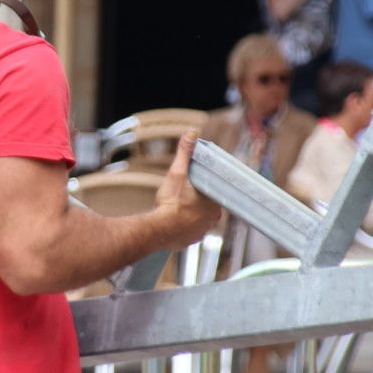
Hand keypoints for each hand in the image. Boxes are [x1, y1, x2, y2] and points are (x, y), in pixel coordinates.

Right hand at [154, 131, 221, 248]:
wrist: (157, 230)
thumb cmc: (170, 203)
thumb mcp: (177, 173)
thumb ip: (185, 153)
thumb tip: (192, 132)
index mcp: (214, 203)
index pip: (213, 191)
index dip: (203, 186)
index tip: (193, 184)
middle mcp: (212, 219)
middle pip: (206, 204)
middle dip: (196, 199)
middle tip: (182, 193)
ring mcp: (202, 231)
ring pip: (199, 218)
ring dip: (190, 212)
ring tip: (178, 205)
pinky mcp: (190, 240)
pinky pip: (190, 230)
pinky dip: (184, 225)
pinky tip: (175, 219)